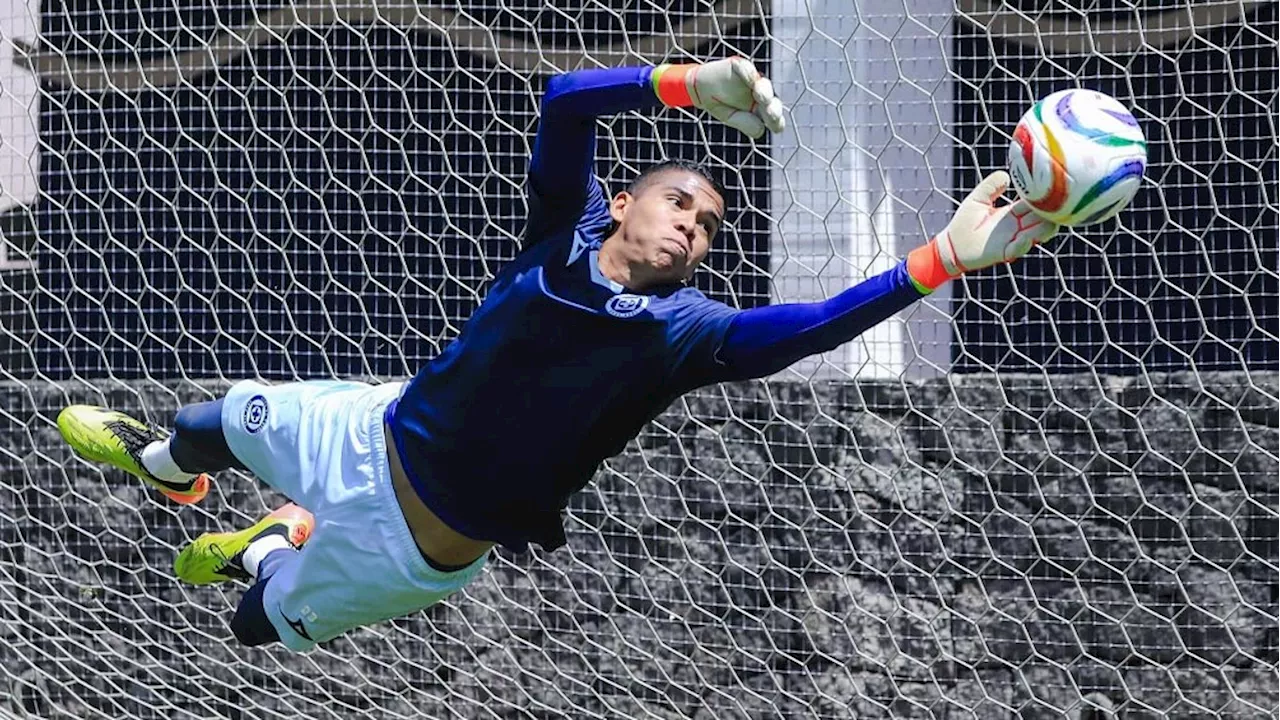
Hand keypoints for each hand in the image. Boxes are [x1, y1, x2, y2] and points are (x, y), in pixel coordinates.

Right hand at [653, 57, 784, 138]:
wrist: (700, 87)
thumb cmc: (717, 104)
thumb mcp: (729, 117)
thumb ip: (744, 123)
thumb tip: (761, 130)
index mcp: (760, 111)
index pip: (774, 118)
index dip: (776, 121)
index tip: (775, 126)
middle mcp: (760, 95)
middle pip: (773, 101)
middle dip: (773, 108)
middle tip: (771, 113)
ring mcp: (753, 80)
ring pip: (764, 85)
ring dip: (764, 91)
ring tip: (760, 95)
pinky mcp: (744, 67)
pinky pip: (748, 70)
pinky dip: (749, 74)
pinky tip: (750, 78)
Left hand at [907, 171, 1060, 291]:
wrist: (951, 246)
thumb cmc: (964, 222)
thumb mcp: (978, 198)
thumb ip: (991, 186)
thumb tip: (1007, 174)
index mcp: (1012, 212)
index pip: (1035, 203)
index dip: (1046, 197)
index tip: (1058, 189)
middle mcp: (1017, 225)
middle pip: (1043, 218)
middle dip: (1053, 212)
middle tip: (1063, 205)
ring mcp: (1013, 239)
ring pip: (1038, 233)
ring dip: (1045, 228)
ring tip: (1051, 221)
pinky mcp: (1005, 252)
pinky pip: (1019, 248)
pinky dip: (1025, 243)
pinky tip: (1027, 237)